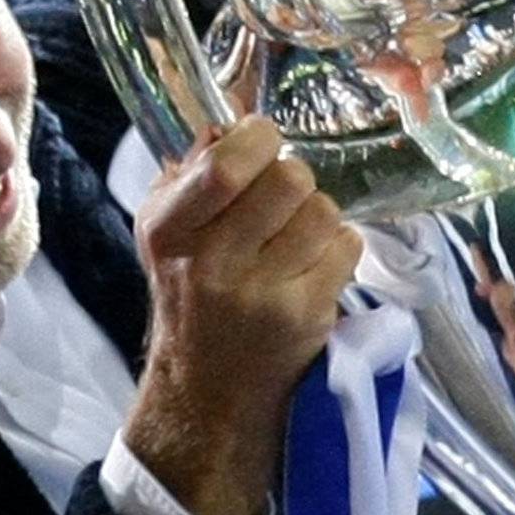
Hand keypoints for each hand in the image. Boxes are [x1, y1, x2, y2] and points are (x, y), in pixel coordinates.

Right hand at [126, 116, 357, 514]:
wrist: (208, 392)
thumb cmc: (191, 294)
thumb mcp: (167, 232)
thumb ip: (192, 172)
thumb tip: (233, 121)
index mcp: (169, 230)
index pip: (226, 163)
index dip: (257, 139)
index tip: (259, 145)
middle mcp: (212, 263)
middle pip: (288, 179)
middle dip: (292, 179)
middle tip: (280, 202)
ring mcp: (263, 294)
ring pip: (324, 211)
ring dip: (317, 216)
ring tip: (295, 239)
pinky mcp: (306, 317)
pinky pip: (347, 247)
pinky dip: (337, 249)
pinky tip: (312, 267)